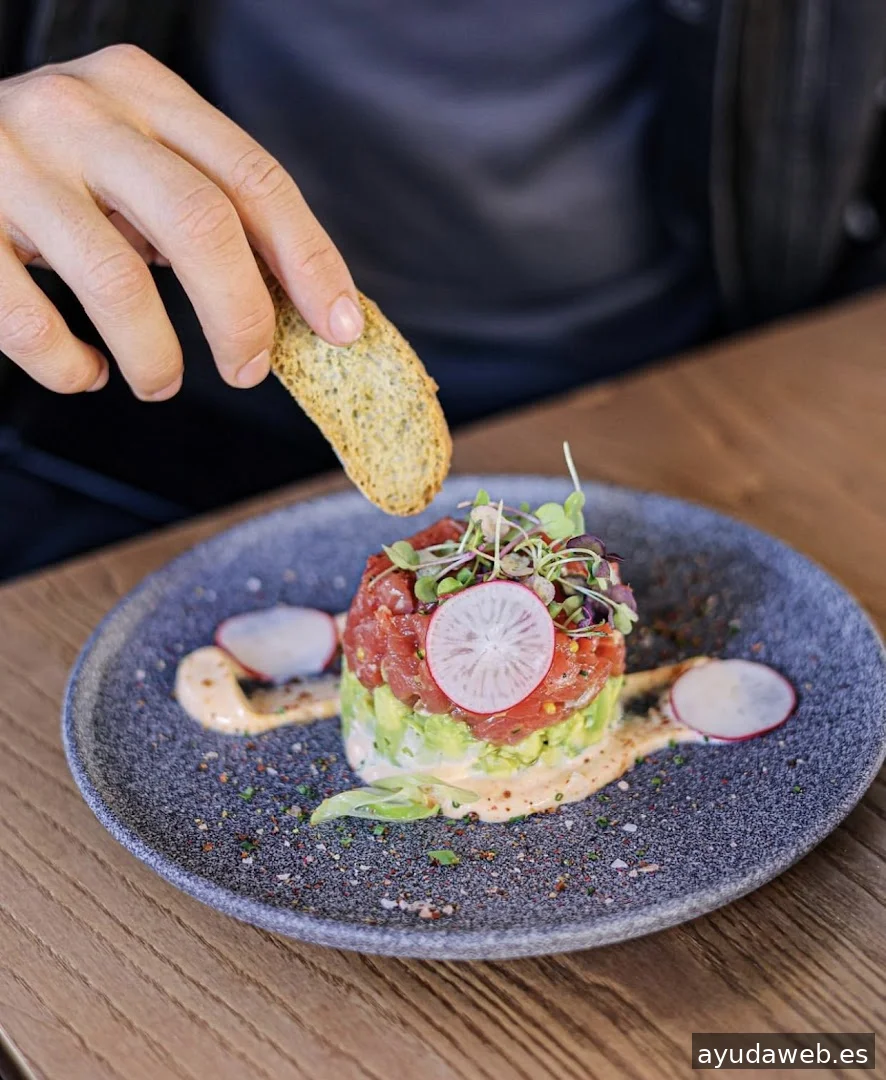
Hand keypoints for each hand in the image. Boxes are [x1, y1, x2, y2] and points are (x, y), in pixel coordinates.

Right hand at [0, 45, 363, 399]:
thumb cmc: (59, 164)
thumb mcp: (136, 155)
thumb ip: (206, 204)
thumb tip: (298, 298)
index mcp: (143, 92)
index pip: (254, 178)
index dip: (309, 261)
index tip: (340, 325)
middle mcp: (79, 115)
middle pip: (199, 224)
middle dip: (241, 316)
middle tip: (248, 368)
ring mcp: (13, 164)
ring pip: (118, 282)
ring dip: (157, 358)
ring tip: (161, 382)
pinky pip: (31, 324)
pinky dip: (71, 368)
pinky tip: (87, 371)